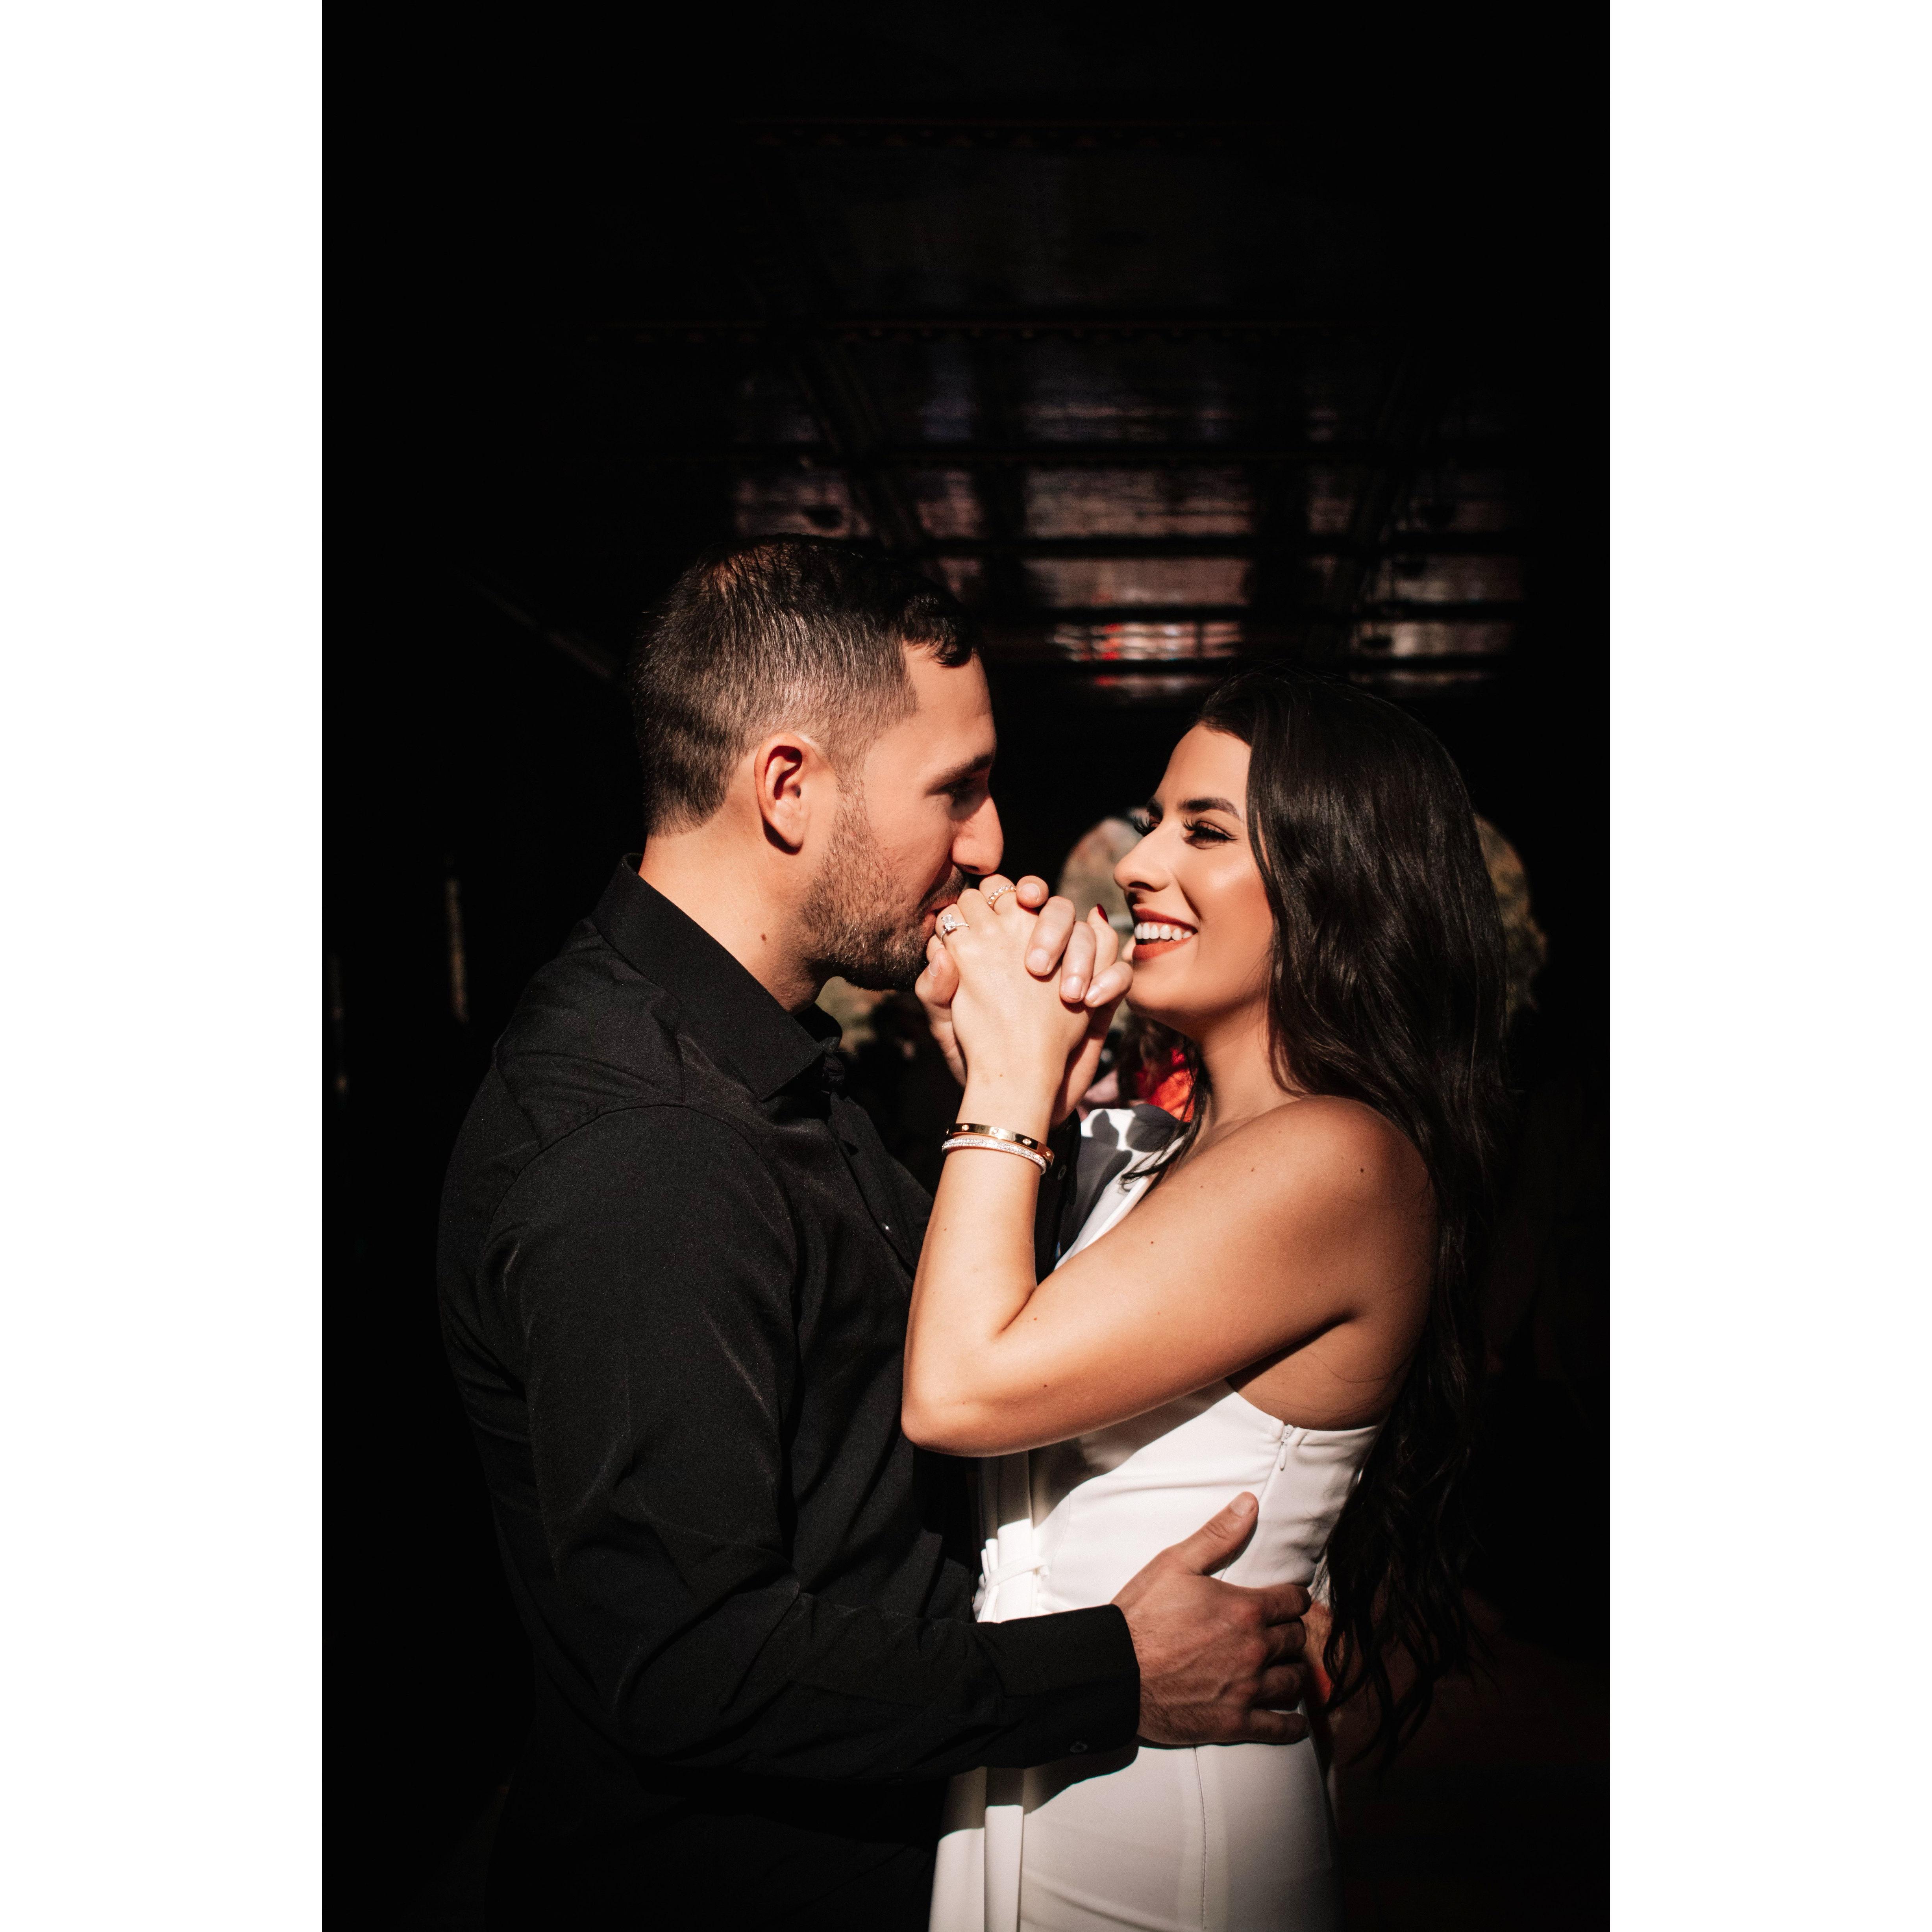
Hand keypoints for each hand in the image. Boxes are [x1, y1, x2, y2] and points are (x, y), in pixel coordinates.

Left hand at [916, 876, 1132, 1116]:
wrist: (1014, 1095)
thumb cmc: (976, 1054)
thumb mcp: (945, 1022)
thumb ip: (935, 986)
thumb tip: (939, 953)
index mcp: (1000, 943)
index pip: (1008, 894)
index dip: (1010, 890)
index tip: (1016, 900)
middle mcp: (1042, 949)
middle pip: (1057, 908)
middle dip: (1051, 924)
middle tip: (1036, 965)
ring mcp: (1075, 971)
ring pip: (1093, 934)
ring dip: (1082, 956)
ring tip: (1069, 994)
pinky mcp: (1102, 997)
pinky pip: (1121, 972)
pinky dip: (1111, 980)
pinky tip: (1090, 1003)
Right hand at [1111, 1494, 1310, 1745]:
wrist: (1115, 1671)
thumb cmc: (1142, 1615)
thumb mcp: (1175, 1563)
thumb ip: (1218, 1534)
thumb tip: (1249, 1503)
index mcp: (1245, 1610)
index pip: (1294, 1602)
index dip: (1292, 1598)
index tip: (1286, 1602)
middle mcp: (1254, 1650)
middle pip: (1296, 1640)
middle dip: (1290, 1633)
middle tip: (1278, 1633)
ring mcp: (1247, 1689)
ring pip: (1294, 1681)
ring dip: (1291, 1672)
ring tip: (1281, 1668)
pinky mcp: (1235, 1722)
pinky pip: (1280, 1728)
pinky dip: (1292, 1727)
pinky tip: (1295, 1722)